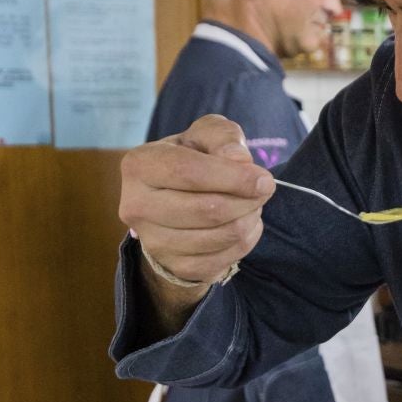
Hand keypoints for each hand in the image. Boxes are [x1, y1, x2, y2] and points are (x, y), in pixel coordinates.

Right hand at [119, 115, 274, 290]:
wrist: (176, 201)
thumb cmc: (194, 159)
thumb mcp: (206, 135)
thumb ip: (223, 137)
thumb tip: (239, 160)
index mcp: (139, 166)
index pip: (188, 173)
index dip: (233, 177)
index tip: (264, 179)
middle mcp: (137, 206)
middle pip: (207, 210)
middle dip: (247, 200)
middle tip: (264, 190)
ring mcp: (153, 242)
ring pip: (220, 236)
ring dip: (249, 219)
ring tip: (252, 204)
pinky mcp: (176, 266)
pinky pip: (224, 258)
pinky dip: (245, 240)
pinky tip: (244, 223)